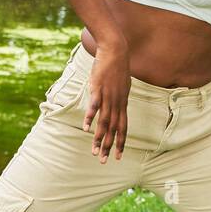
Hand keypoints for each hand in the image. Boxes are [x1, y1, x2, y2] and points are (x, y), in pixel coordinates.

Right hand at [83, 41, 130, 160]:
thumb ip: (118, 98)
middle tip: (104, 161)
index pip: (123, 127)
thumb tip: (118, 105)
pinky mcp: (98, 89)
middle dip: (109, 146)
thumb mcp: (121, 86)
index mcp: (122, 103)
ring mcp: (108, 96)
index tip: (119, 156)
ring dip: (99, 138)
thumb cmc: (117, 67)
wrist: (116, 50)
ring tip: (95, 151)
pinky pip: (95, 106)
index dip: (121, 142)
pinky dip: (91, 118)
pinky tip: (87, 129)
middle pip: (114, 129)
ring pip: (105, 121)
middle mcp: (117, 103)